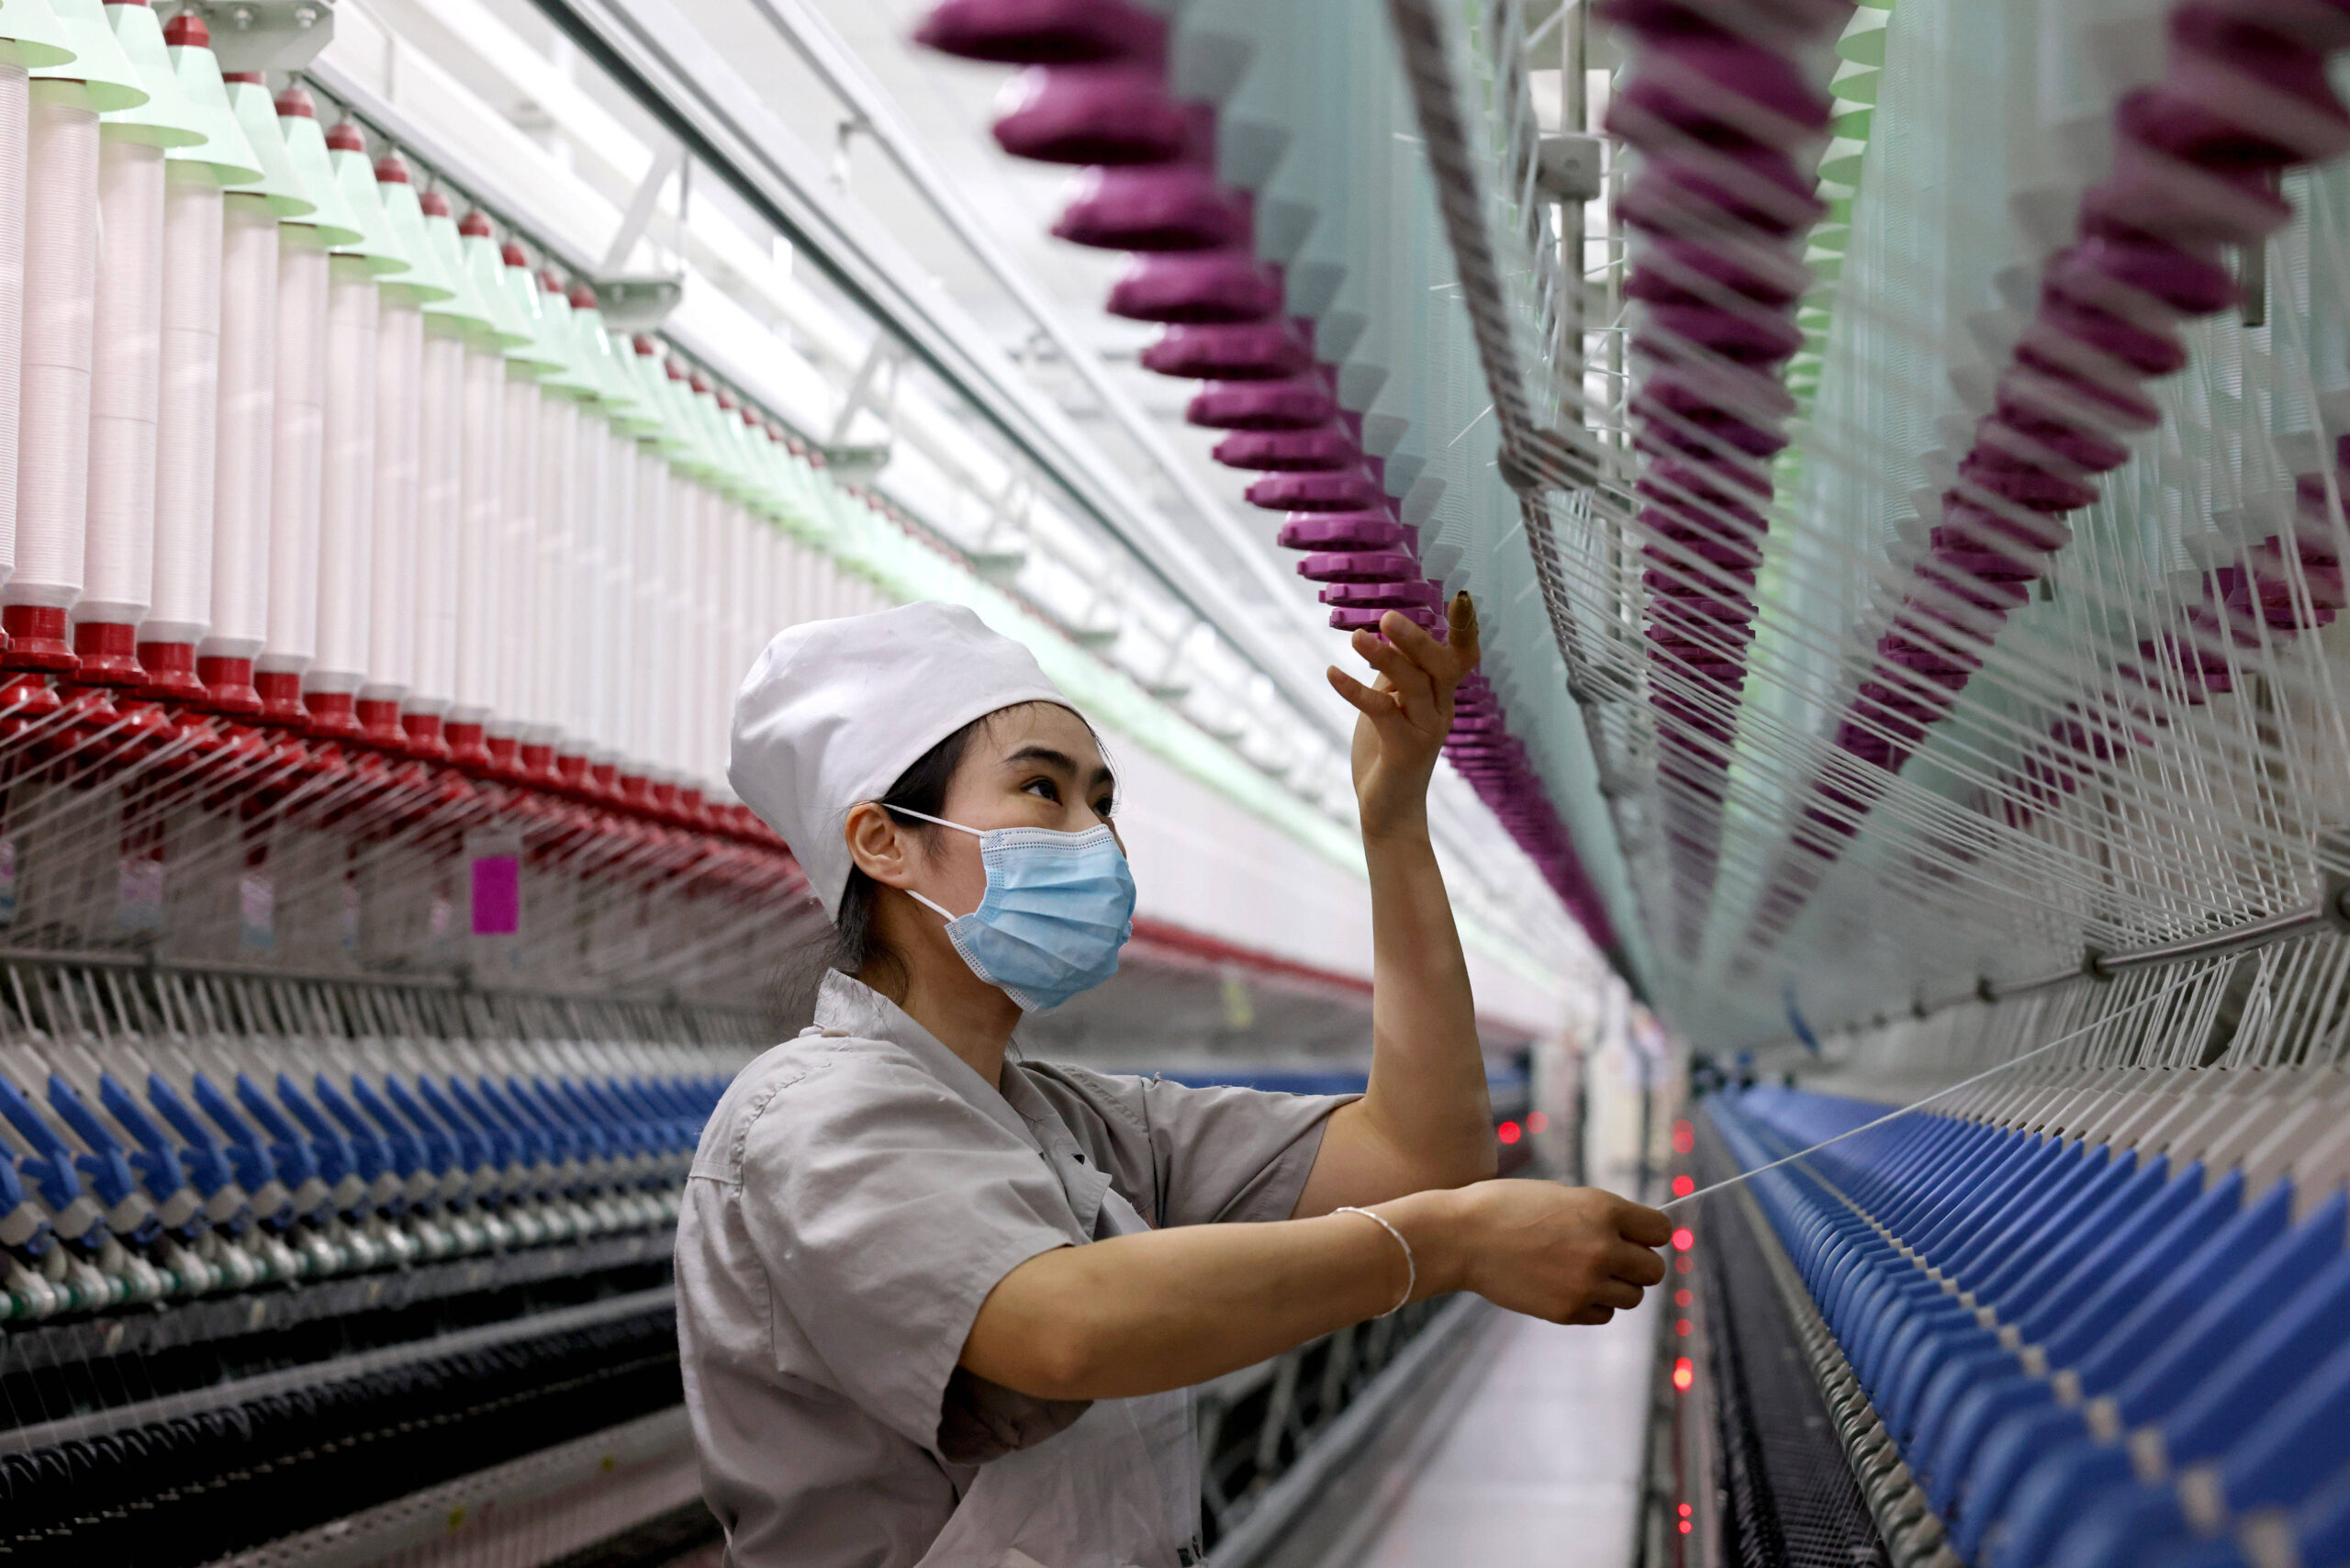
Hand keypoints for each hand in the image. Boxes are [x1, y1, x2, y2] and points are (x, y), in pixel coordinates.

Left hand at [1327, 593, 1482, 840]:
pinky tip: (1332, 673)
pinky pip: (1382, 711)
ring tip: (1356, 639)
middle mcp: (1441, 709)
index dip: (1465, 629)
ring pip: (1412, 685)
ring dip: (1385, 658)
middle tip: (1388, 616)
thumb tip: (1388, 634)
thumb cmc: (1387, 751)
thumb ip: (1396, 672)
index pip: (1462, 656)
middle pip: (1442, 666)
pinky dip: (1354, 689)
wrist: (1388, 810)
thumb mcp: (1393, 703)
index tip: (1460, 598)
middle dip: (1417, 639)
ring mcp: (1426, 731)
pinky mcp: (1404, 749)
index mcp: (1441, 694)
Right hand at [1446, 1182, 1670, 1325]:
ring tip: (1587, 1273)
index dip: (1650, 1234)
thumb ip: (1602, 1216)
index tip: (1638, 1237)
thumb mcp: (1562, 1196)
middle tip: (1614, 1259)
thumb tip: (1636, 1238)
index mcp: (1603, 1209)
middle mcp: (1603, 1247)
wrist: (1461, 1237)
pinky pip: (1604, 1314)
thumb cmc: (1507, 1208)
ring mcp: (1586, 1283)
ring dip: (1618, 1287)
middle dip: (1638, 1264)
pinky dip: (1593, 1304)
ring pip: (1633, 1297)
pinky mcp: (1568, 1311)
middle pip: (1654, 1270)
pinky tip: (1568, 1288)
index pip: (1661, 1230)